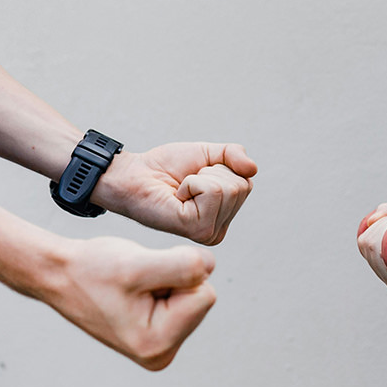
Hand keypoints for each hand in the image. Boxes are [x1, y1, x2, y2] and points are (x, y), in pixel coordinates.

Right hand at [44, 236, 216, 369]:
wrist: (62, 274)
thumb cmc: (92, 269)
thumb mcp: (138, 264)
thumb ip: (184, 266)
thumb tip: (210, 268)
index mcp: (158, 345)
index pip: (205, 295)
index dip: (178, 274)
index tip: (142, 278)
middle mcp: (162, 353)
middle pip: (201, 297)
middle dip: (173, 279)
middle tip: (135, 281)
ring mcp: (161, 346)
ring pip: (193, 294)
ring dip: (167, 280)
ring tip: (132, 285)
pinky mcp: (159, 334)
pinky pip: (182, 297)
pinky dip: (163, 283)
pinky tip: (135, 289)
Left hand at [93, 142, 256, 244]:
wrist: (133, 174)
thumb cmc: (164, 168)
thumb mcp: (207, 154)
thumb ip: (233, 155)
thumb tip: (253, 169)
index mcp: (224, 216)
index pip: (246, 182)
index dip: (220, 168)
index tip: (195, 177)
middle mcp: (219, 229)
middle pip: (241, 186)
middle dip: (212, 172)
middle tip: (186, 182)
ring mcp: (209, 232)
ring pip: (229, 188)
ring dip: (200, 178)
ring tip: (181, 189)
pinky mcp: (197, 229)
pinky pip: (212, 190)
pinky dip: (192, 182)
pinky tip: (177, 196)